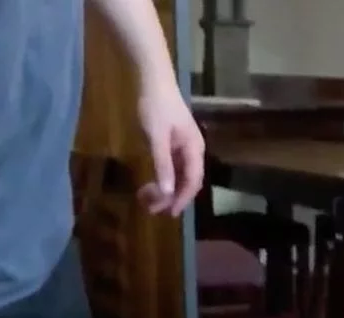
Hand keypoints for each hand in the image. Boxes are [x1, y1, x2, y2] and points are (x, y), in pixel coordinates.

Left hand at [137, 77, 204, 216]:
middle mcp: (193, 151)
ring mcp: (184, 147)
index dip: (182, 199)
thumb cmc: (155, 106)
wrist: (153, 78)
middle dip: (172, 197)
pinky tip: (151, 184)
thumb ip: (162, 165)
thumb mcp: (157, 137)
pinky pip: (172, 168)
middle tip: (153, 210)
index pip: (192, 182)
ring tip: (148, 199)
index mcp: (194, 149)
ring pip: (178, 176)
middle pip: (187, 182)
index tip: (169, 213)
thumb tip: (166, 193)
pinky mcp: (174, 144)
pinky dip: (162, 178)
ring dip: (166, 190)